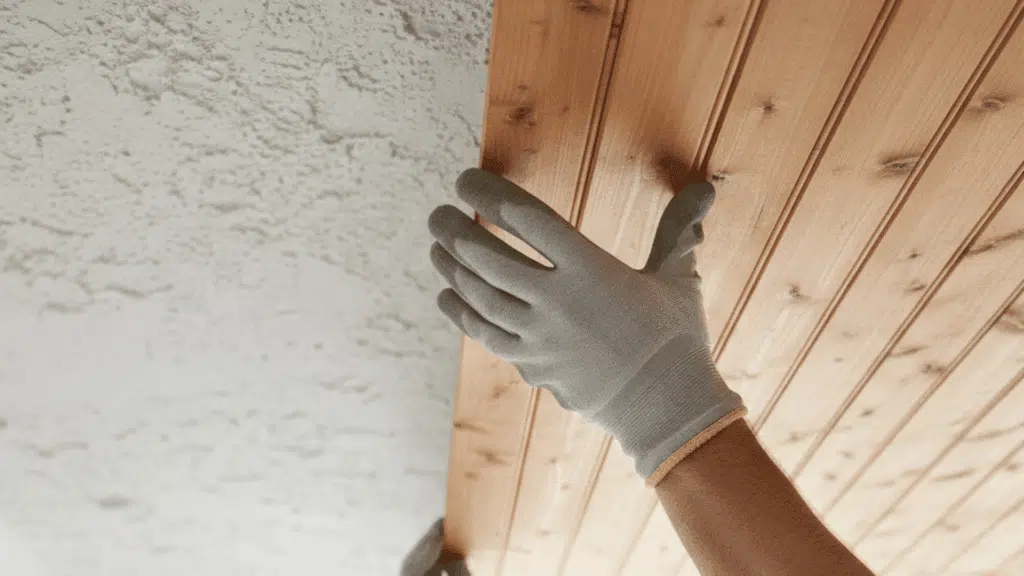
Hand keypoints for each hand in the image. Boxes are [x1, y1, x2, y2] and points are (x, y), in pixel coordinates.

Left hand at [428, 168, 744, 483]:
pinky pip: (483, 333)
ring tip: (436, 246)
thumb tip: (706, 187)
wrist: (665, 409)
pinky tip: (445, 294)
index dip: (487, 193)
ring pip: (478, 295)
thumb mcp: (678, 278)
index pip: (526, 218)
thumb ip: (679, 229)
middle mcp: (557, 301)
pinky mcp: (531, 364)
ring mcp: (539, 336)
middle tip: (438, 213)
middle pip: (487, 256)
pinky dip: (459, 310)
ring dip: (450, 267)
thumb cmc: (675, 338)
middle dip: (454, 230)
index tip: (464, 180)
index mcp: (591, 269)